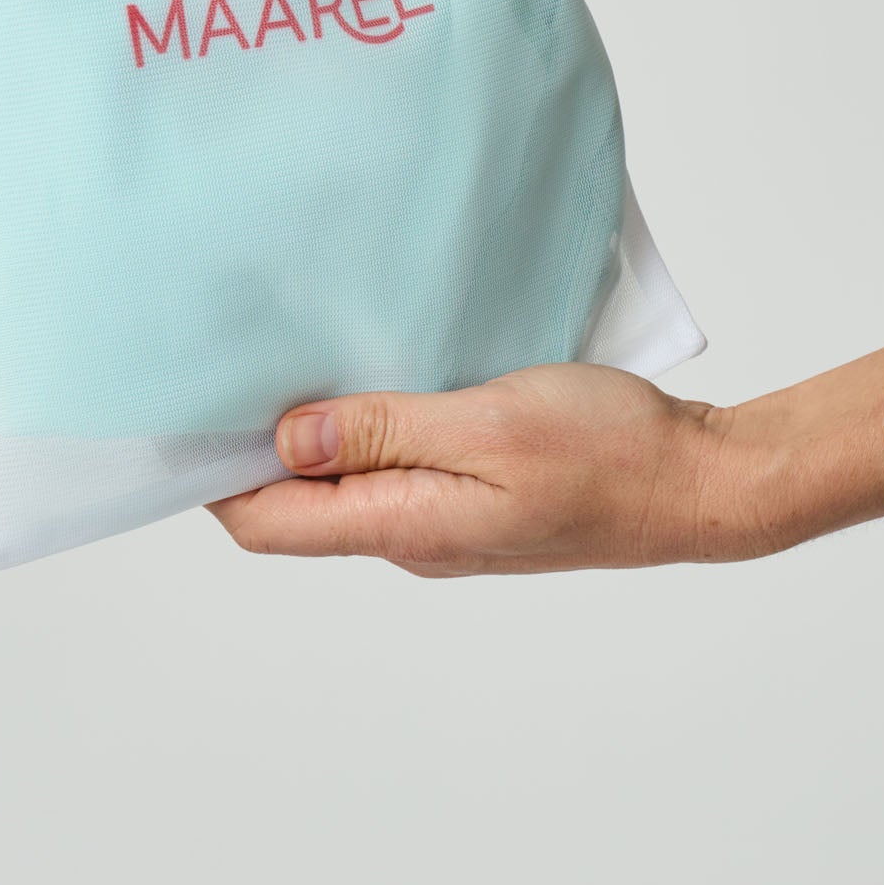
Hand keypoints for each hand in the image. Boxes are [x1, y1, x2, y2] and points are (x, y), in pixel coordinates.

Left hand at [208, 362, 772, 575]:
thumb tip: (286, 439)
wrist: (700, 480)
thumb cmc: (608, 451)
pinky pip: (394, 464)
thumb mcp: (489, 423)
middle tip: (232, 358)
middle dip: (253, 443)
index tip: (183, 407)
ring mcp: (444, 518)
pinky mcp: (475, 493)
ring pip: (345, 480)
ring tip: (296, 350)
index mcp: (405, 526)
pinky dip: (369, 421)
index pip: (269, 522)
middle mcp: (411, 534)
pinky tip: (377, 369)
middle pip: (296, 503)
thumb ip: (386, 428)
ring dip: (315, 426)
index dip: (213, 474)